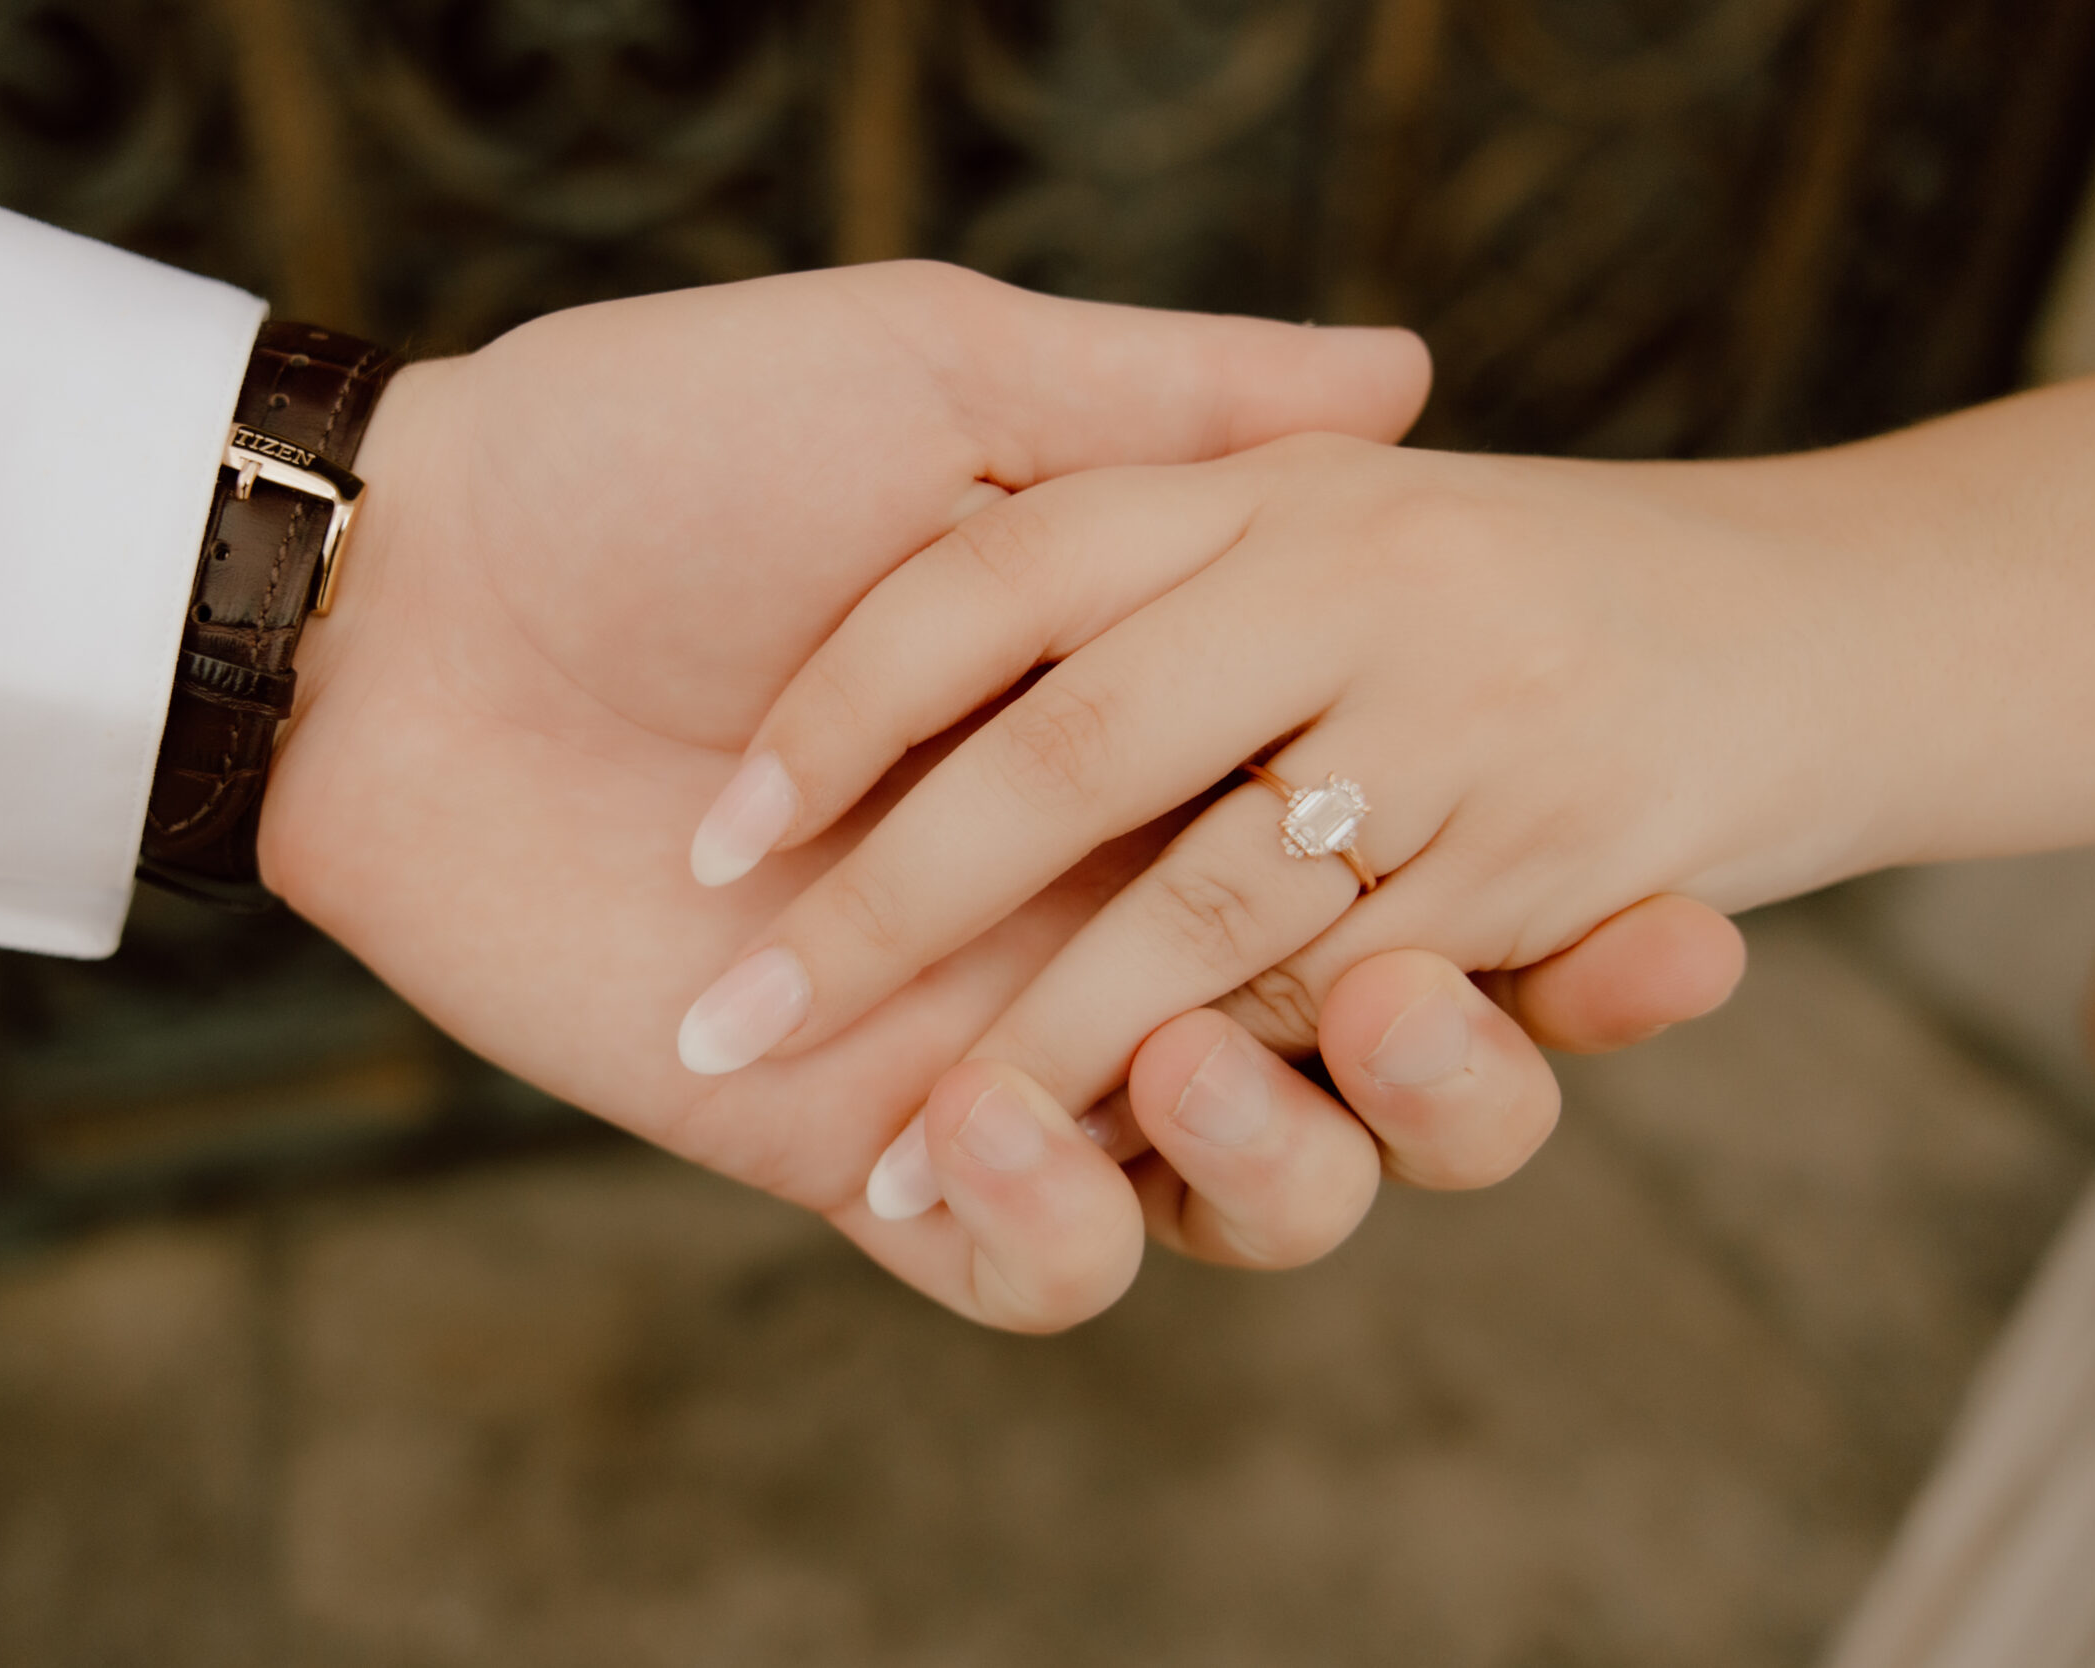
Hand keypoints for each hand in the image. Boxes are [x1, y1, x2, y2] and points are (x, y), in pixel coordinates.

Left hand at [258, 263, 1736, 1328]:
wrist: (414, 607)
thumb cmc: (660, 455)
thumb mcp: (934, 382)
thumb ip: (1174, 407)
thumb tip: (1406, 367)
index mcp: (1173, 744)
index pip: (1429, 863)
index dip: (1583, 935)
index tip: (1680, 930)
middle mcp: (1117, 903)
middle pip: (1385, 1072)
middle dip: (1472, 1079)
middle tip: (1434, 996)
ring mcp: (1003, 1032)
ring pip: (1245, 1197)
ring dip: (1285, 1170)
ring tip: (1189, 1068)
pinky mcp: (869, 1144)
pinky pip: (1037, 1273)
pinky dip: (1057, 1238)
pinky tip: (990, 1138)